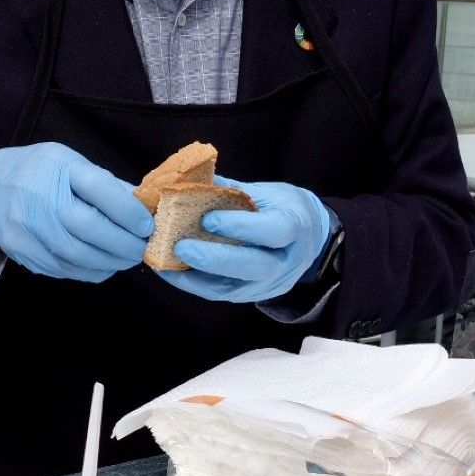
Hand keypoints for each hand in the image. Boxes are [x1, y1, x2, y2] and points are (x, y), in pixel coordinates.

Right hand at [0, 143, 151, 282]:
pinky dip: (90, 271)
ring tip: (127, 258)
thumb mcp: (70, 163)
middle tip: (142, 248)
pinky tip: (103, 265)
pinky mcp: (22, 252)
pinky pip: (64, 269)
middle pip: (89, 228)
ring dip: (110, 262)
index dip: (127, 210)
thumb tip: (144, 208)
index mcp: (57, 168)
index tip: (146, 225)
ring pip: (78, 256)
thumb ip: (106, 184)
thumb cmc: (38, 173)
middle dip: (124, 244)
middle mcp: (39, 198)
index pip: (98, 188)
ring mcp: (27, 228)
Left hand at [157, 179, 336, 303]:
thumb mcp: (265, 192)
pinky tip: (170, 271)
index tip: (208, 218)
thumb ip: (230, 191)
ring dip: (196, 276)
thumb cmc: (281, 208)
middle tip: (180, 247)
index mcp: (294, 226)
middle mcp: (286, 261)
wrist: (308, 238)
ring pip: (234, 287)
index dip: (241, 226)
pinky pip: (220, 293)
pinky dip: (193, 283)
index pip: (273, 230)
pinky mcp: (251, 294)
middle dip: (214, 259)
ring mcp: (270, 283)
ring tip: (166, 260)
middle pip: (254, 266)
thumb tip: (188, 181)